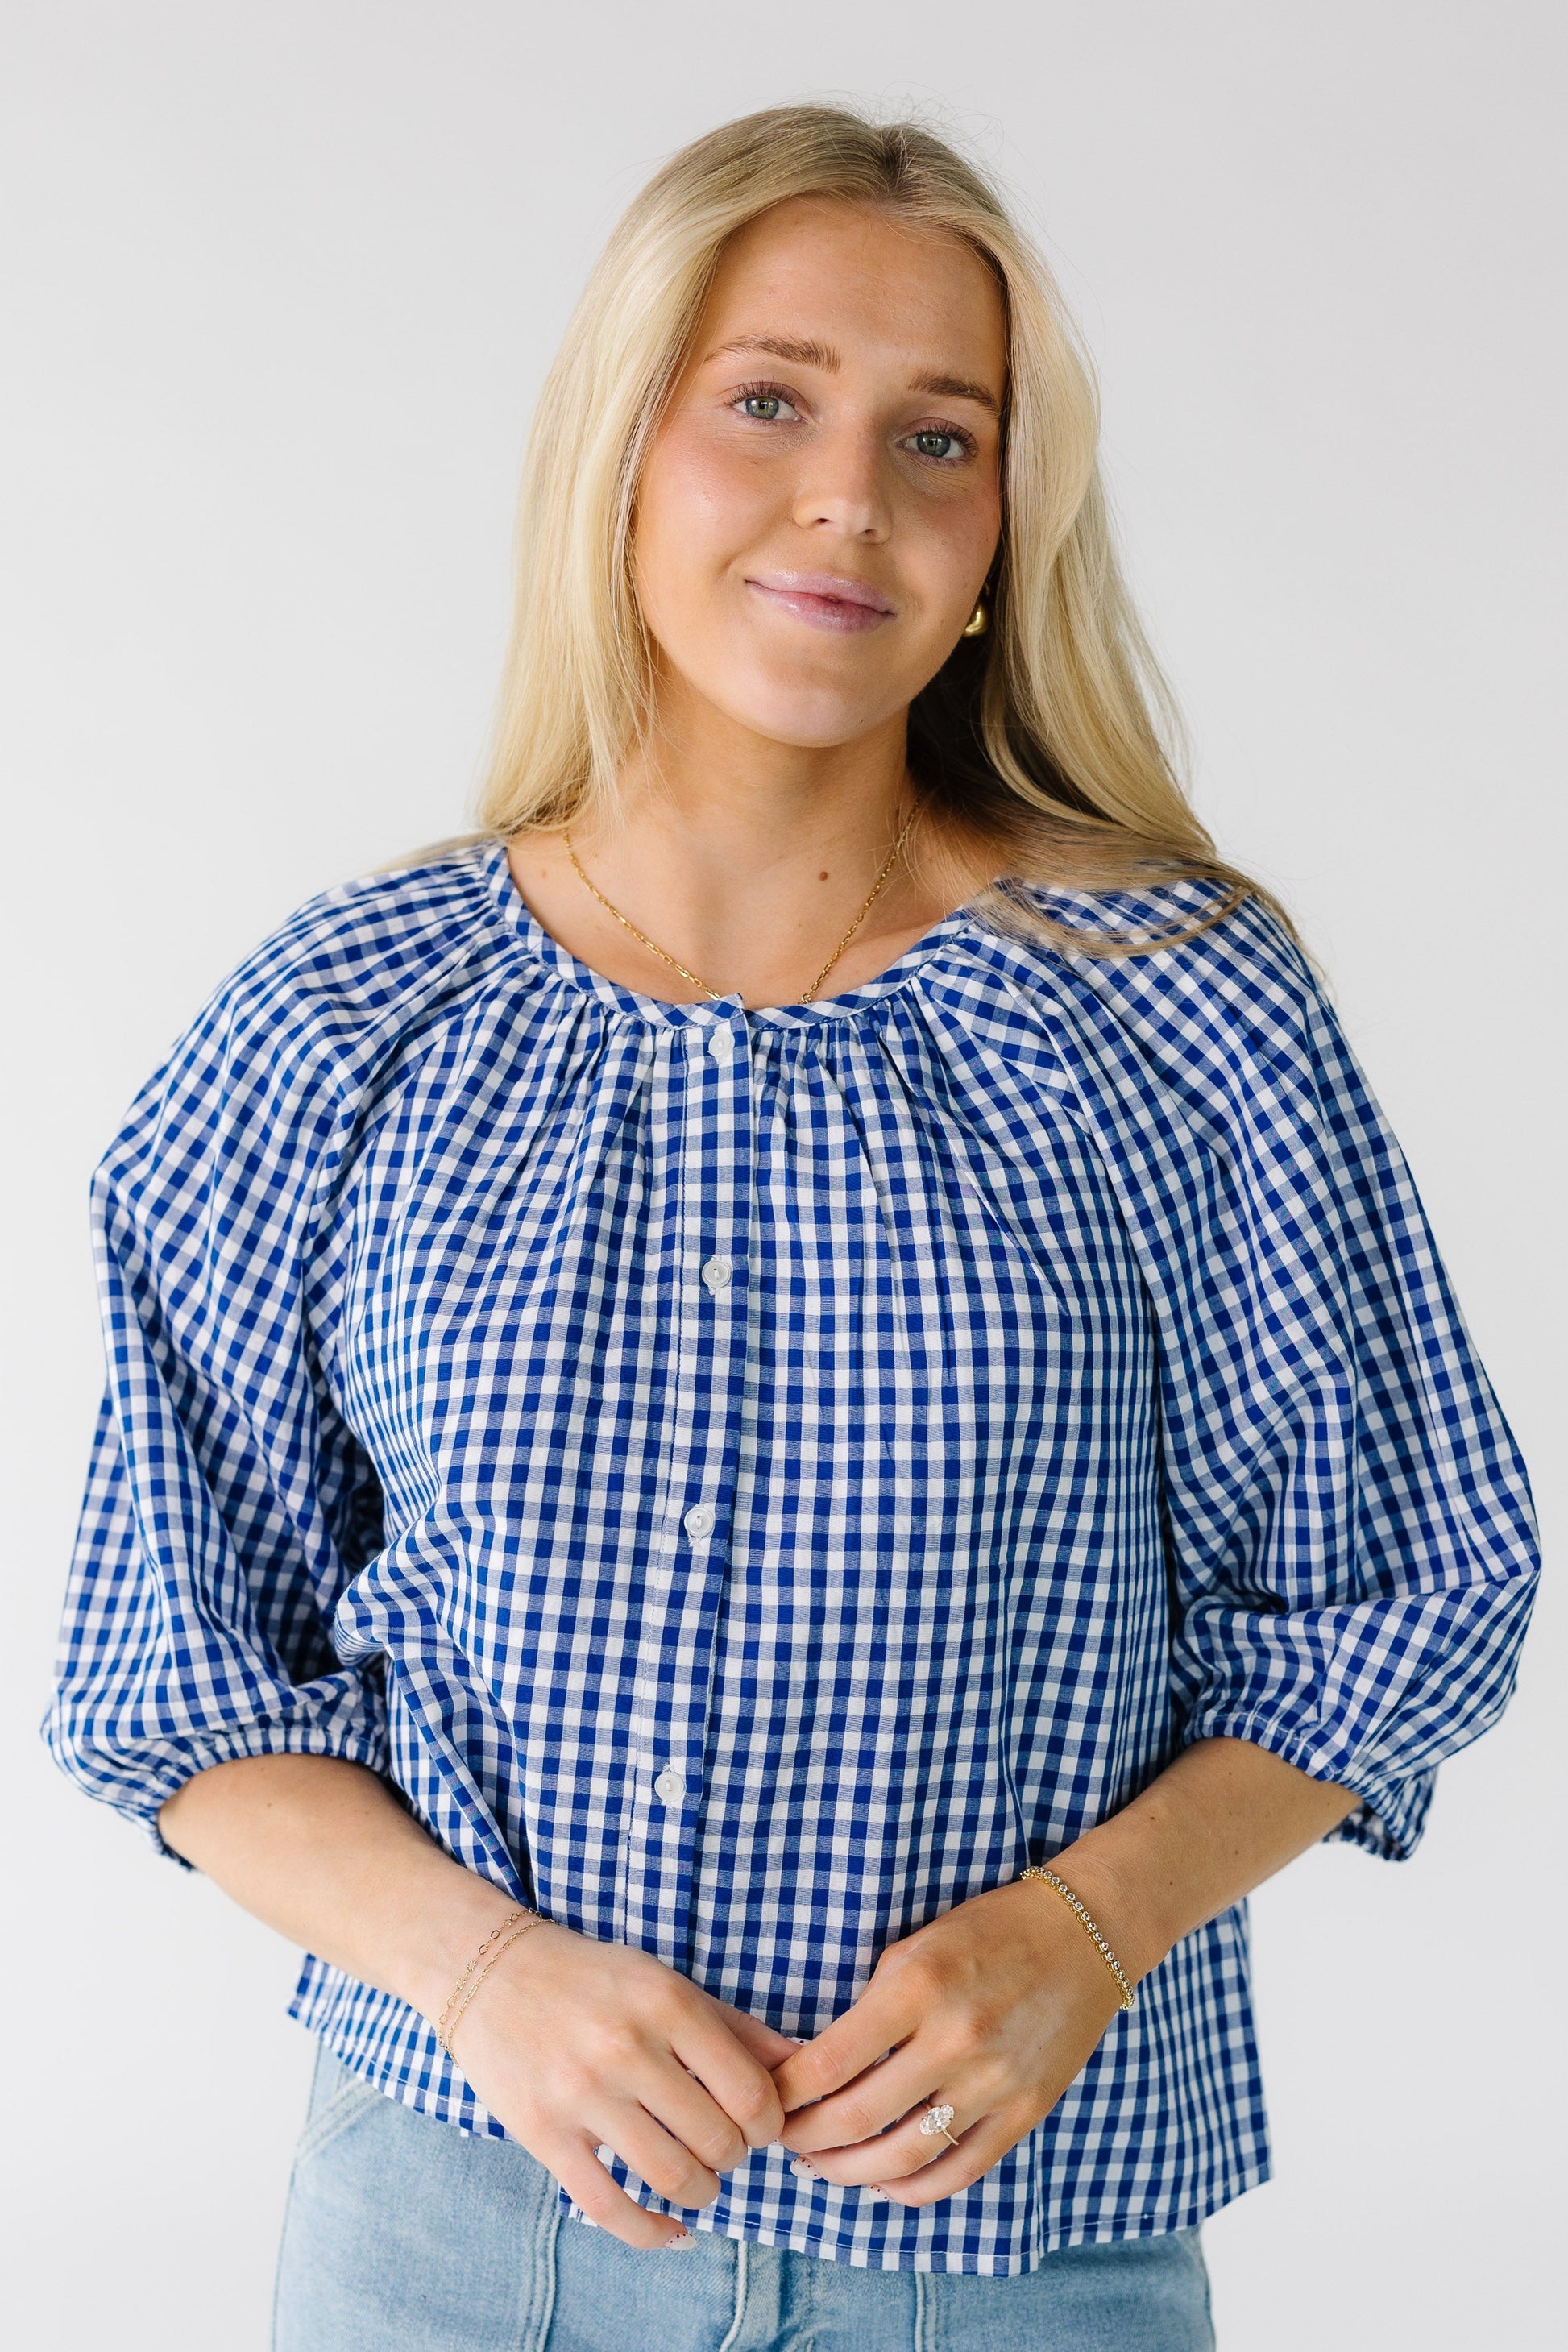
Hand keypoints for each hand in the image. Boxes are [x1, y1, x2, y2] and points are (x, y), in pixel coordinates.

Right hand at [446, 1919, 796, 2248]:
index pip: (752, 2092)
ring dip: (701, 2192)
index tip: (759, 2126)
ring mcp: (582, 2094)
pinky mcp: (544, 2134)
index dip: (769, 2124)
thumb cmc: (594, 1980)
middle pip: (718, 2140)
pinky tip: (671, 2229)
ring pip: (672, 2177)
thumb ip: (735, 2029)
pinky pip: (609, 2207)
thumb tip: (801, 2069)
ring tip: (698, 2178)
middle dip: (735, 2157)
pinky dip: (652, 2233)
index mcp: (666, 2003)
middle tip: (724, 2147)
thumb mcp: (668, 1983)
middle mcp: (626, 2047)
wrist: (491, 1972)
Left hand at [772, 1877, 1127, 2204]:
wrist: (1082, 1937)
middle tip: (780, 2141)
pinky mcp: (1024, 2113)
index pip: (828, 2063)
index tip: (763, 2099)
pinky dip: (910, 2190)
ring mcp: (993, 2083)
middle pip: (856, 2118)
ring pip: (901, 2158)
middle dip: (804, 2139)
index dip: (784, 2093)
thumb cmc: (988, 1931)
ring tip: (819, 2168)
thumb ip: (870, 2005)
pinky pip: (958, 2171)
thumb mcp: (916, 1945)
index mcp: (917, 1987)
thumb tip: (815, 2063)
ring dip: (847, 2172)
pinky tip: (880, 2183)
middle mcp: (953, 2040)